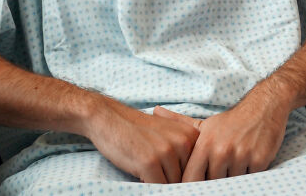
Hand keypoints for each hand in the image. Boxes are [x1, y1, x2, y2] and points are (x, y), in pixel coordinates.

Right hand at [83, 96, 200, 183]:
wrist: (109, 118)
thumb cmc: (138, 130)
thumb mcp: (169, 134)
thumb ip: (184, 152)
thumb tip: (195, 180)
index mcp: (191, 135)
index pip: (196, 169)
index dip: (185, 176)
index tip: (170, 169)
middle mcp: (183, 142)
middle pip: (185, 178)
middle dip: (171, 180)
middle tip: (156, 169)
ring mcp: (167, 152)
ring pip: (172, 185)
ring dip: (159, 183)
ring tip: (146, 168)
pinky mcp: (150, 162)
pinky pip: (157, 187)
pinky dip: (149, 186)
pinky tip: (140, 173)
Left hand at [155, 92, 289, 181]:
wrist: (263, 108)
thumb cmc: (231, 121)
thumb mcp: (205, 123)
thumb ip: (179, 122)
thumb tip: (156, 111)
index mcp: (205, 143)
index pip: (191, 178)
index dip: (190, 185)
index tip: (191, 186)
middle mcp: (221, 150)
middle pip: (212, 183)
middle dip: (214, 182)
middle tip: (217, 174)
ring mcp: (241, 156)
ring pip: (231, 183)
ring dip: (232, 179)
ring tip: (233, 166)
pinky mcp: (259, 161)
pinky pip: (250, 180)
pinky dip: (248, 176)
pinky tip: (247, 164)